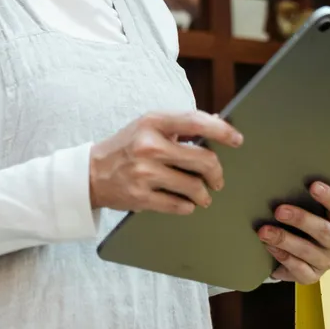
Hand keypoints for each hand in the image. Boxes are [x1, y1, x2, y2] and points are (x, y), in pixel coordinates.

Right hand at [89, 111, 242, 214]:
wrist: (91, 173)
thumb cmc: (126, 147)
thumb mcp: (147, 126)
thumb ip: (179, 125)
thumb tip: (217, 124)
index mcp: (152, 123)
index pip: (196, 122)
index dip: (222, 131)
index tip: (237, 140)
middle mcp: (149, 146)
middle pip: (203, 160)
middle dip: (216, 173)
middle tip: (217, 179)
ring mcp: (144, 173)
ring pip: (194, 187)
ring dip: (204, 194)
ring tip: (202, 195)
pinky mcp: (141, 197)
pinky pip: (179, 206)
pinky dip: (187, 206)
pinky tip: (185, 202)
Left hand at [257, 182, 329, 284]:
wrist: (302, 252)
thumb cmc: (305, 221)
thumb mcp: (309, 209)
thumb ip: (301, 197)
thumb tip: (278, 182)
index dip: (329, 196)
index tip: (313, 185)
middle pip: (323, 230)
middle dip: (300, 219)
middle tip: (279, 210)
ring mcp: (327, 261)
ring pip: (308, 251)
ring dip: (284, 240)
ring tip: (264, 232)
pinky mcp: (313, 276)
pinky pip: (299, 269)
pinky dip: (283, 258)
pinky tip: (269, 248)